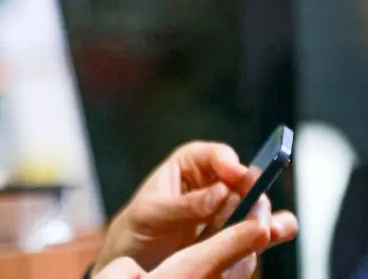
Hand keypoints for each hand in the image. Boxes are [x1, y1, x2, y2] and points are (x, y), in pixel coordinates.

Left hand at [94, 141, 296, 271]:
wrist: (136, 257)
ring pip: (256, 204)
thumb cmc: (138, 226)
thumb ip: (185, 204)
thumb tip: (219, 194)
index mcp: (188, 165)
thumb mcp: (153, 213)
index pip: (216, 155)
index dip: (229, 162)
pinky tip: (277, 233)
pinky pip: (261, 228)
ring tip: (262, 228)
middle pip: (243, 180)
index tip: (236, 175)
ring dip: (262, 215)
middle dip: (250, 194)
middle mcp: (213, 182)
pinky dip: (274, 230)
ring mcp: (228, 209)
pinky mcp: (236, 233)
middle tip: (251, 211)